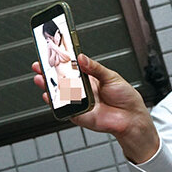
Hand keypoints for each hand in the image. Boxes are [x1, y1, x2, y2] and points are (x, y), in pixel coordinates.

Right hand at [32, 54, 159, 162]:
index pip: (71, 68)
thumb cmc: (125, 97)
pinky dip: (54, 103)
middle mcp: (82, 90)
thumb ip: (94, 68)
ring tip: (41, 78)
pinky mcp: (78, 115)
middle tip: (39, 65)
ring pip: (59, 94)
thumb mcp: (111, 76)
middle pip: (61, 80)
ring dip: (48, 86)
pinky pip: (63, 109)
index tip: (50, 54)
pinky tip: (49, 95)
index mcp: (89, 78)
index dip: (60, 62)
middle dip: (48, 73)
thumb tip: (81, 58)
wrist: (131, 117)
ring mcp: (79, 102)